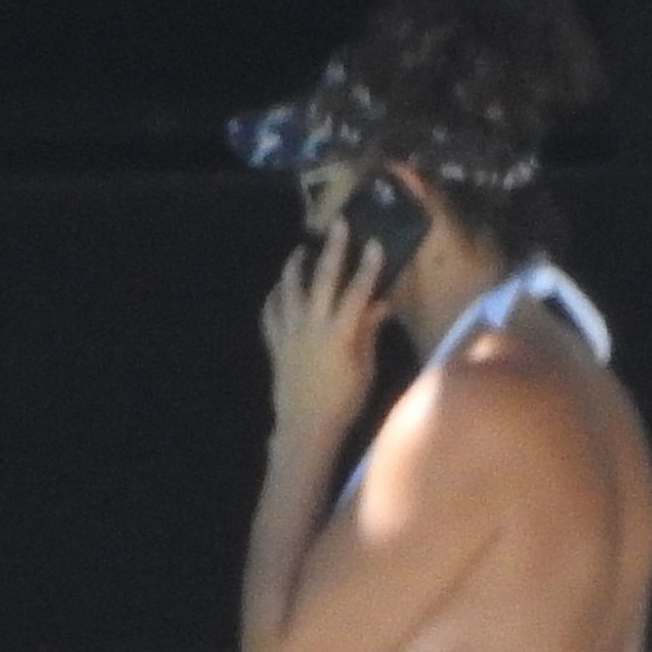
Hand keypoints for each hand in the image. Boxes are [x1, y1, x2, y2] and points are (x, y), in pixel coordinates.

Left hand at [260, 220, 387, 428]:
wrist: (306, 427)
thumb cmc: (343, 402)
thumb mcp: (364, 369)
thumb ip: (368, 333)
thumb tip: (381, 305)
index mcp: (340, 333)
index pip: (357, 292)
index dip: (367, 266)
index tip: (373, 243)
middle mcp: (312, 326)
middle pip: (322, 279)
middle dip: (331, 250)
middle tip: (336, 224)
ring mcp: (290, 333)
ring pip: (289, 290)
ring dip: (295, 267)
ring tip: (300, 251)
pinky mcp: (275, 344)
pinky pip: (270, 313)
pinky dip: (274, 298)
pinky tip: (279, 289)